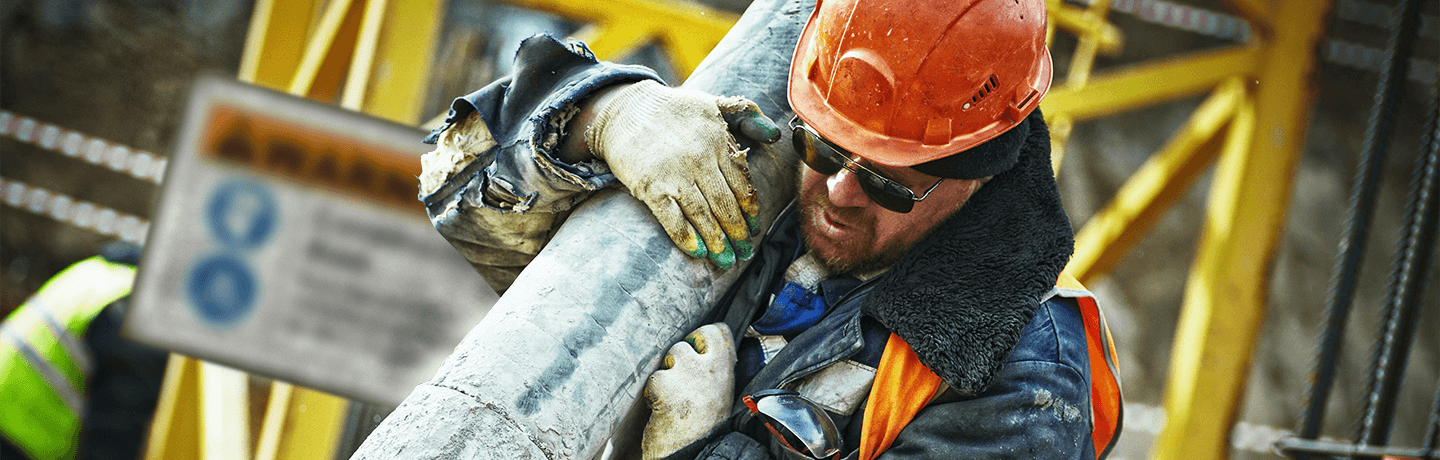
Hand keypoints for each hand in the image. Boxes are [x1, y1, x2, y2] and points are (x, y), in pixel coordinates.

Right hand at [586, 81, 780, 268]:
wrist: (624, 109)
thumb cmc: (672, 109)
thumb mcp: (713, 101)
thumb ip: (746, 114)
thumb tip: (775, 134)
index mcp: (718, 141)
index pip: (742, 184)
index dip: (750, 210)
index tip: (754, 228)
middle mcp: (700, 159)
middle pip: (726, 204)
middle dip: (737, 232)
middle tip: (744, 252)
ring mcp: (674, 174)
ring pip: (703, 215)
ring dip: (717, 241)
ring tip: (726, 260)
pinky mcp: (650, 187)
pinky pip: (672, 218)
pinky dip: (686, 238)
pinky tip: (698, 251)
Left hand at [641, 323, 737, 459]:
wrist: (693, 455)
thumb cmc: (705, 429)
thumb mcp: (721, 396)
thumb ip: (715, 371)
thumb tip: (704, 350)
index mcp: (726, 371)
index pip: (718, 331)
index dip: (703, 338)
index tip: (697, 350)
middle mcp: (709, 369)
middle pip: (688, 340)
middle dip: (680, 355)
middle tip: (679, 378)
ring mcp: (687, 375)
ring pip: (670, 355)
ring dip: (666, 373)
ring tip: (672, 397)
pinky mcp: (665, 385)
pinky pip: (654, 377)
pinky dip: (654, 393)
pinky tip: (662, 409)